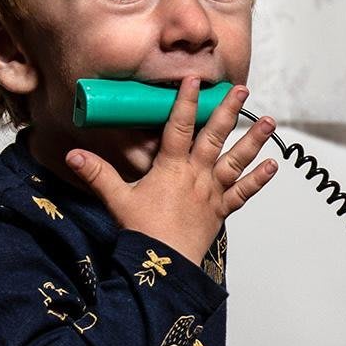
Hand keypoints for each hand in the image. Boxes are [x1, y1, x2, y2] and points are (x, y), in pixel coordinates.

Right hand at [57, 77, 278, 264]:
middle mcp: (197, 175)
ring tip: (269, 121)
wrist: (165, 264)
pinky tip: (273, 166)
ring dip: (253, 140)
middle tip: (242, 90)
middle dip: (229, 111)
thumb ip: (97, 174)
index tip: (195, 80)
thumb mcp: (116, 199)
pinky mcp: (221, 210)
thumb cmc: (143, 233)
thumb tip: (73, 155)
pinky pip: (243, 192)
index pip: (180, 127)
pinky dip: (258, 180)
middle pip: (215, 136)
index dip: (186, 102)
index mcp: (172, 168)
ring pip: (236, 160)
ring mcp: (212, 192)